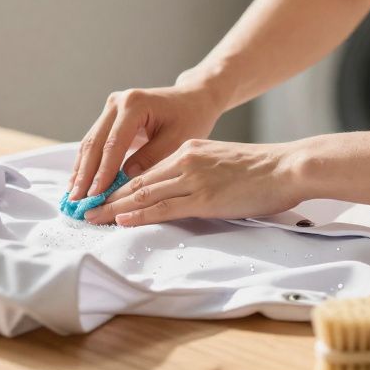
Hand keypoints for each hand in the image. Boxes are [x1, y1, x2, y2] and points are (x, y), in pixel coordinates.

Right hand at [67, 71, 227, 199]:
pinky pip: (95, 142)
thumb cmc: (190, 118)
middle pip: (95, 142)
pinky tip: (79, 181)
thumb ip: (151, 158)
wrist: (192, 99)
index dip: (103, 172)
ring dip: (81, 170)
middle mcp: (117, 102)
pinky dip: (87, 163)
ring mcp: (111, 107)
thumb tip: (126, 179)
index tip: (95, 195)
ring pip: (90, 142)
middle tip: (77, 200)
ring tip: (73, 196)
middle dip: (85, 174)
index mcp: (134, 104)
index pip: (114, 144)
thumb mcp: (178, 140)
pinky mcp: (109, 116)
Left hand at [80, 139, 307, 226]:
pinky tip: (121, 219)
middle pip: (136, 181)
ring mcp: (194, 178)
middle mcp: (185, 160)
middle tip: (83, 208)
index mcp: (188, 151)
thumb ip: (195, 173)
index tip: (99, 195)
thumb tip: (176, 193)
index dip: (117, 184)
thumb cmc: (260, 170)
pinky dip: (139, 214)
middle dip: (107, 196)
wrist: (286, 167)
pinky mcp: (204, 197)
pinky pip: (164, 207)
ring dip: (114, 207)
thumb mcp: (219, 163)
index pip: (144, 170)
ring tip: (92, 217)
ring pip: (143, 193)